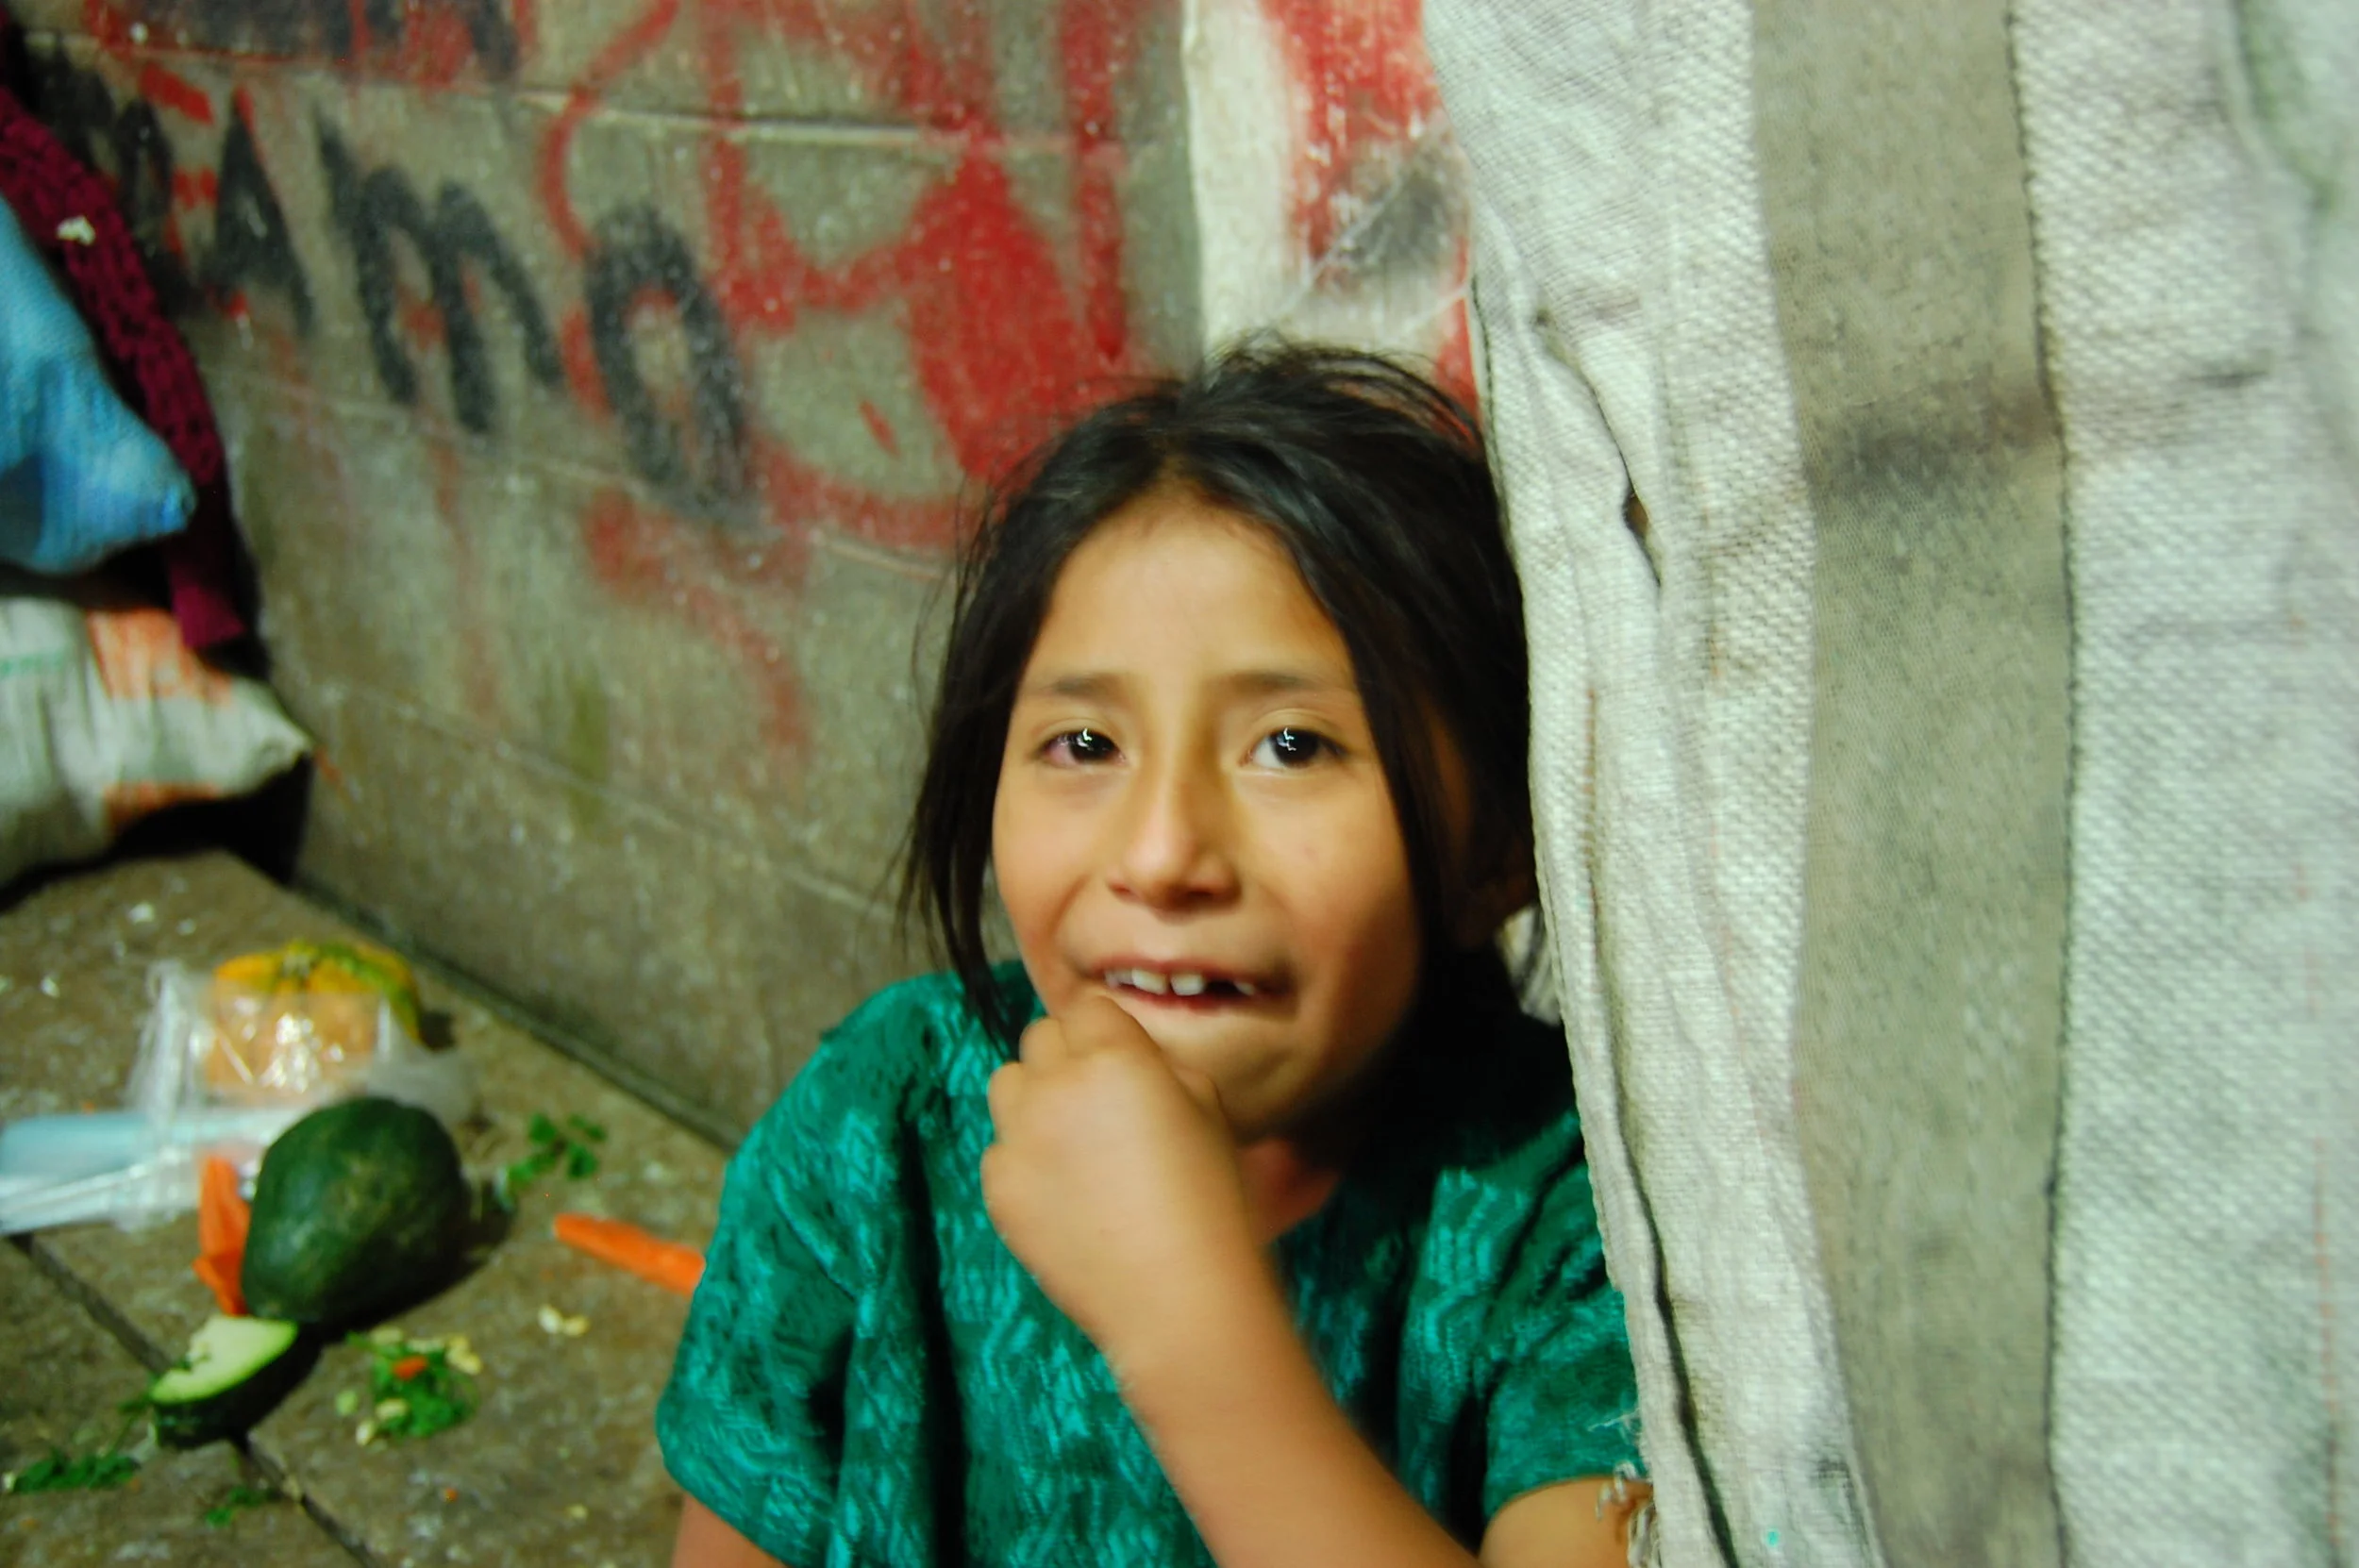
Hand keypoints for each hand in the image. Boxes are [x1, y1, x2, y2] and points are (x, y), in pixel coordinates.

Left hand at [981, 993, 1267, 1375]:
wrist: (1176, 1294)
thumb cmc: (1210, 1199)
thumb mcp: (1209, 1109)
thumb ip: (1161, 1068)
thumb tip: (1133, 1061)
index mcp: (1115, 1057)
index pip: (1088, 1009)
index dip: (1107, 1036)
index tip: (1122, 1064)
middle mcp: (1055, 1085)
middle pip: (1040, 1038)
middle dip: (1066, 1059)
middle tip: (1098, 1104)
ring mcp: (1018, 1137)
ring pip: (1006, 1084)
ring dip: (1033, 1099)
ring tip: (1070, 1143)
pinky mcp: (998, 1187)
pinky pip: (999, 1149)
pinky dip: (1024, 1160)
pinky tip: (1063, 1195)